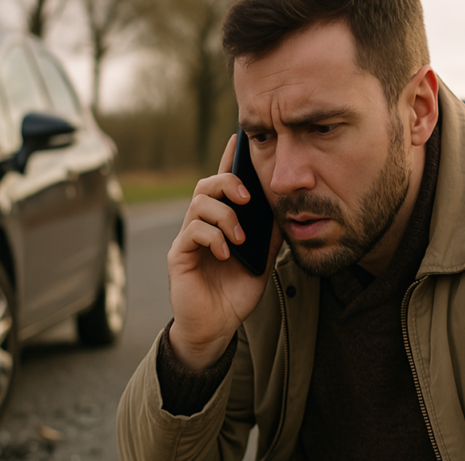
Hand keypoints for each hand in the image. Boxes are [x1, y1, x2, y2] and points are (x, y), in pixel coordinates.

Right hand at [166, 134, 283, 370]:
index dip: (230, 159)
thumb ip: (270, 235)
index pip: (224, 184)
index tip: (239, 138)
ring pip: (199, 204)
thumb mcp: (263, 260)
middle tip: (247, 197)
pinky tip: (226, 252)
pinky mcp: (179, 256)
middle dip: (228, 183)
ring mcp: (188, 239)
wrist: (218, 326)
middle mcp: (202, 224)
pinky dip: (213, 237)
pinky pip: (192, 232)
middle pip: (207, 185)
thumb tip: (286, 210)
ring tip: (240, 238)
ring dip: (225, 216)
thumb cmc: (236, 292)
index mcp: (222, 221)